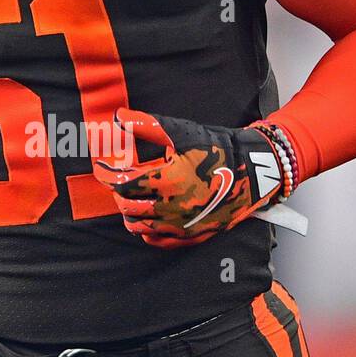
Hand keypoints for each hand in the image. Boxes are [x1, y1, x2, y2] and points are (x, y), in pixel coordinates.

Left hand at [92, 107, 294, 248]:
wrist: (252, 170)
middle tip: (121, 178)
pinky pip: (157, 240)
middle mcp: (171, 208)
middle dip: (118, 191)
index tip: (103, 166)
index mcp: (166, 181)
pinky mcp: (190, 235)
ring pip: (138, 226)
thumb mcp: (181, 132)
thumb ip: (146, 125)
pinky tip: (148, 216)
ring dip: (130, 211)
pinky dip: (146, 229)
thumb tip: (118, 117)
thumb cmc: (216, 149)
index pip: (121, 183)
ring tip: (133, 196)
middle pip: (127, 206)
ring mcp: (180, 225)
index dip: (107, 173)